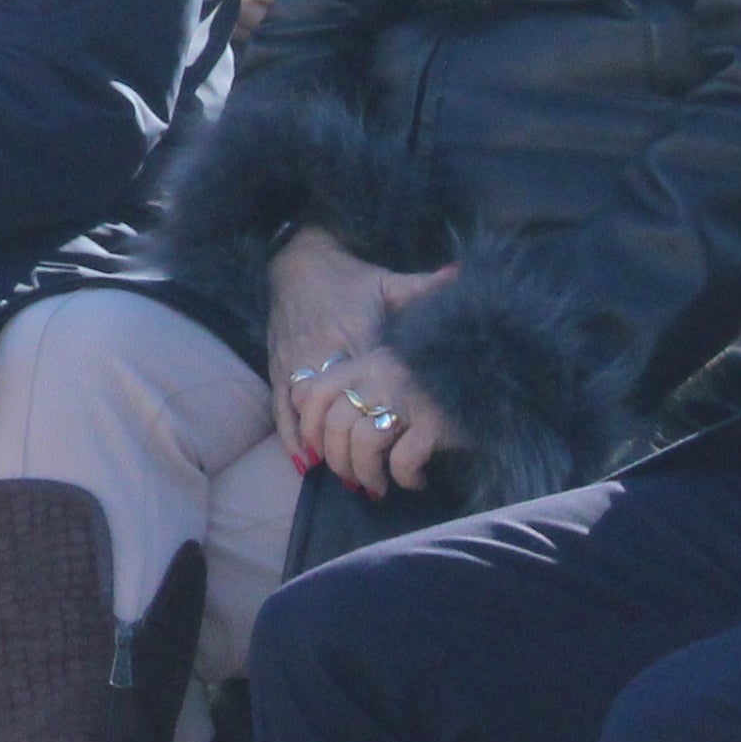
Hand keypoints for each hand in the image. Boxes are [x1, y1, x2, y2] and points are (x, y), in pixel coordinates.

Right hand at [262, 226, 416, 464]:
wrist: (297, 261)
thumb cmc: (350, 278)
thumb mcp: (388, 281)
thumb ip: (425, 287)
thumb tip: (462, 276)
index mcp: (355, 331)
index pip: (373, 381)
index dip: (388, 415)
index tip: (406, 443)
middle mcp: (324, 349)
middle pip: (340, 406)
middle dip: (357, 444)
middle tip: (377, 480)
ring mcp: (298, 359)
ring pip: (309, 413)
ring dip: (327, 448)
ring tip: (348, 479)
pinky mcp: (278, 365)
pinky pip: (282, 406)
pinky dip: (292, 436)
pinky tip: (304, 463)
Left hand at [304, 346, 453, 501]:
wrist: (495, 377)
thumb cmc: (438, 384)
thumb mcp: (393, 371)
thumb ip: (359, 385)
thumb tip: (311, 417)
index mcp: (368, 362)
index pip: (316, 391)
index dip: (309, 428)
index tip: (318, 453)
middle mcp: (384, 375)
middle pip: (337, 424)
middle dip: (338, 462)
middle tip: (352, 479)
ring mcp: (411, 397)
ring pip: (364, 443)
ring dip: (366, 475)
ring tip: (378, 486)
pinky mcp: (436, 423)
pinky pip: (403, 460)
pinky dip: (405, 479)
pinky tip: (416, 481)